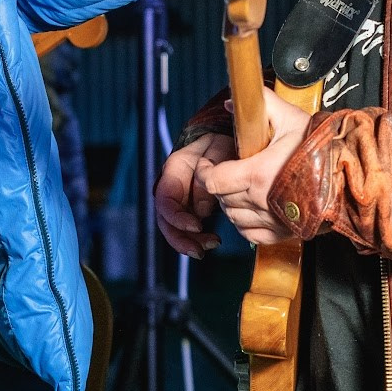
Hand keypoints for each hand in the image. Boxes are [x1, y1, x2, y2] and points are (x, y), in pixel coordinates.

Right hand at [155, 133, 233, 255]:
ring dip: (188, 241)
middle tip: (200, 250)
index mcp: (176, 167)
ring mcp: (180, 196)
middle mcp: (173, 184)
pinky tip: (212, 242)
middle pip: (165, 218)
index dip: (177, 217)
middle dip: (180, 238)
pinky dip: (196, 238)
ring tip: (210, 246)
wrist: (226, 139)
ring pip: (173, 226)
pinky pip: (186, 227)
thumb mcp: (221, 147)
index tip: (196, 227)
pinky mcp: (189, 206)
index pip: (165, 198)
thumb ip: (211, 173)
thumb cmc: (224, 141)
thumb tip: (202, 209)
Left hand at [199, 89, 312, 246]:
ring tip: (240, 189)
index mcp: (258, 174)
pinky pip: (251, 235)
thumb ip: (262, 106)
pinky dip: (245, 225)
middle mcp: (262, 201)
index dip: (206, 172)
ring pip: (234, 218)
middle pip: (222, 199)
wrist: (350, 175)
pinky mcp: (284, 233)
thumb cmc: (322, 148)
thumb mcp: (290, 118)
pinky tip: (251, 211)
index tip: (208, 164)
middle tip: (227, 172)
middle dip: (219, 185)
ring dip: (231, 204)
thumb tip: (233, 102)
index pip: (213, 181)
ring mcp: (273, 220)